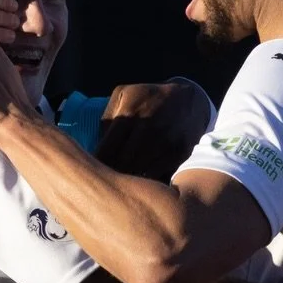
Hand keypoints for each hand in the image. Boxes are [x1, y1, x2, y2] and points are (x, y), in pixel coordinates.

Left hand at [94, 79, 215, 180]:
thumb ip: (105, 118)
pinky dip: (146, 183)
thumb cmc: (148, 99)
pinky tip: (141, 184)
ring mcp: (165, 142)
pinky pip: (157, 178)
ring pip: (138, 175)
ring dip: (128, 183)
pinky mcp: (179, 154)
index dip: (96, 168)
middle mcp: (148, 127)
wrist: (189, 99)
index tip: (93, 175)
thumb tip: (92, 149)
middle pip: (121, 166)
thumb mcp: (123, 95)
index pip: (105, 152)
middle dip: (110, 178)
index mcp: (129, 113)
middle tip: (105, 185)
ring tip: (121, 187)